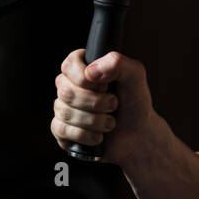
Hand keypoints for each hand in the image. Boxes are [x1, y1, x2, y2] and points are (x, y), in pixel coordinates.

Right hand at [51, 49, 155, 164]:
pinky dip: (85, 135)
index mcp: (83, 67)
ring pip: (64, 112)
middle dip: (96, 103)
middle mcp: (69, 86)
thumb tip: (91, 71)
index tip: (106, 86)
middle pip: (66, 92)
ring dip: (95, 121)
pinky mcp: (61, 129)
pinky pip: (61, 130)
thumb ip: (118, 63)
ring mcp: (63, 107)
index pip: (69, 65)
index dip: (86, 79)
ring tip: (111, 122)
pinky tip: (98, 135)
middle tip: (114, 105)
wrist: (138, 133)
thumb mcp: (135, 76)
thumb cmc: (134, 103)